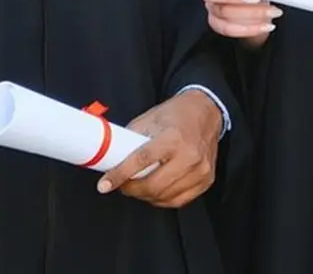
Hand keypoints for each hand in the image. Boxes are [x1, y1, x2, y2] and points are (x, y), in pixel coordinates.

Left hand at [97, 89, 221, 208]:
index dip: (120, 174)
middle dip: (131, 189)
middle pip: (153, 185)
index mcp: (173, 137)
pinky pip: (179, 200)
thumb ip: (132, 137)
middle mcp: (189, 155)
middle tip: (121, 185)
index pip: (142, 160)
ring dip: (145, 195)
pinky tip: (156, 190)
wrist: (207, 112)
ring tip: (138, 186)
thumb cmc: (178, 114)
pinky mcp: (206, 180)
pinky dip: (163, 199)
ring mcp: (200, 170)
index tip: (105, 184)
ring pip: (164, 196)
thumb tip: (111, 155)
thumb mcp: (151, 118)